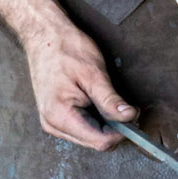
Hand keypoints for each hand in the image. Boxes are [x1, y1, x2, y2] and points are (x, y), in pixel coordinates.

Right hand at [20, 16, 134, 149]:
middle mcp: (53, 125)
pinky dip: (96, 119)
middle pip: (95, 142)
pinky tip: (96, 101)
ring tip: (107, 99)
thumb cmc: (65, 49)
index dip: (121, 132)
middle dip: (114, 129)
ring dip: (105, 124)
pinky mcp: (55, 117)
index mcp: (60, 116)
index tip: (133, 115)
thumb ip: (111, 100)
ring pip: (90, 137)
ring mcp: (52, 123)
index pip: (99, 141)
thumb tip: (130, 117)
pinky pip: (82, 128)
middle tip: (125, 106)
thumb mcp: (94, 74)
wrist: (44, 36)